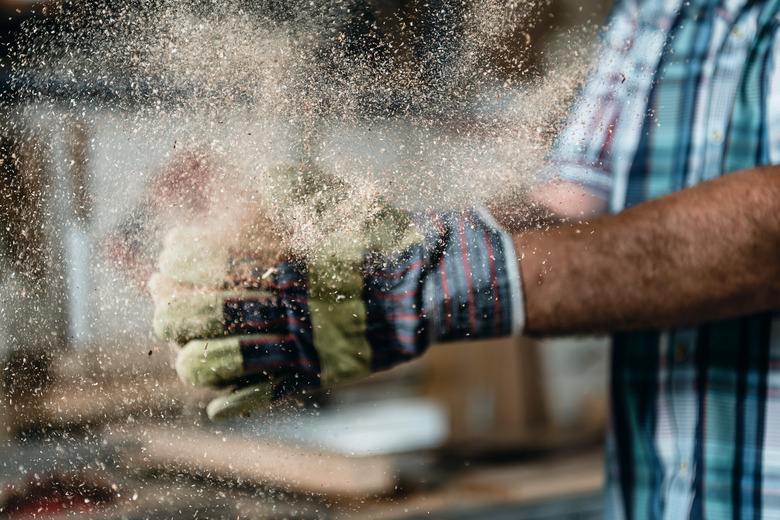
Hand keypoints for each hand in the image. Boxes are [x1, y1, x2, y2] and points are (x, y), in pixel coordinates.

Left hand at [150, 164, 523, 419]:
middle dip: (177, 310)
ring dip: (197, 358)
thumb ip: (304, 190)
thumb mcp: (350, 202)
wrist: (431, 287)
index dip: (186, 259)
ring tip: (180, 353)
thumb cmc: (389, 242)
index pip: (221, 262)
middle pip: (214, 313)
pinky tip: (214, 405)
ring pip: (233, 360)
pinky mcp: (323, 373)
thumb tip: (265, 179)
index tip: (169, 253)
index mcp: (296, 263)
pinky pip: (273, 394)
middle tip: (160, 303)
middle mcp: (293, 306)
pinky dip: (240, 402)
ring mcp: (307, 345)